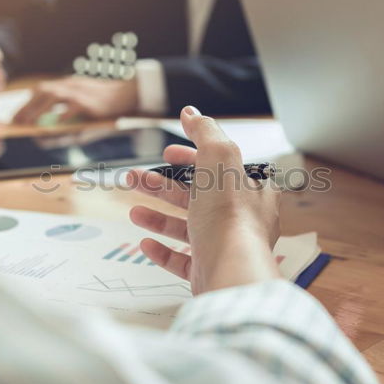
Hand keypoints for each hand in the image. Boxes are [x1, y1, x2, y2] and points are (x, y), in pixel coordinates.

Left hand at [13, 76, 137, 123]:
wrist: (127, 95)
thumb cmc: (104, 104)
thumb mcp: (83, 104)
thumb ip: (66, 114)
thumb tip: (47, 131)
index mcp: (67, 85)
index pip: (40, 90)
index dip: (25, 102)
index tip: (14, 116)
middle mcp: (70, 85)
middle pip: (42, 91)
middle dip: (26, 106)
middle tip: (15, 122)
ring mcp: (80, 92)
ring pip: (53, 96)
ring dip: (37, 109)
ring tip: (28, 123)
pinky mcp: (90, 102)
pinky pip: (72, 107)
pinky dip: (61, 115)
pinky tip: (52, 124)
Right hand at [128, 106, 281, 294]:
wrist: (231, 270)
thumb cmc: (230, 215)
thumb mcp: (220, 157)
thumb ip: (205, 132)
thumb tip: (192, 113)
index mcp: (249, 189)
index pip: (219, 167)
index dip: (191, 157)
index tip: (168, 154)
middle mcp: (240, 218)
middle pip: (196, 195)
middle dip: (163, 185)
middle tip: (136, 179)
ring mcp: (224, 245)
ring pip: (186, 227)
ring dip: (158, 217)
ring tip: (134, 212)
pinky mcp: (209, 269)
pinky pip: (183, 259)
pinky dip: (163, 249)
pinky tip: (146, 243)